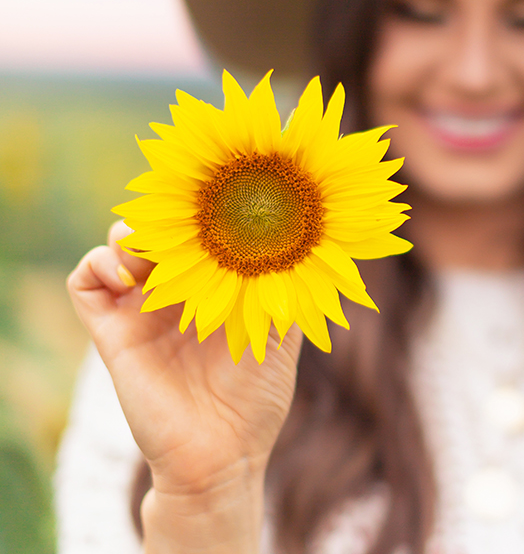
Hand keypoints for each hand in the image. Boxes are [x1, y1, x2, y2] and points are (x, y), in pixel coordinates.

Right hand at [67, 220, 302, 551]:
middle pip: (156, 230)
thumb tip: (304, 244)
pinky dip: (94, 263)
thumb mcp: (284, 334)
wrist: (224, 456)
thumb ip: (289, 291)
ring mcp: (142, 309)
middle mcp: (176, 292)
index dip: (203, 212)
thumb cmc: (258, 398)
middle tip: (183, 222)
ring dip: (128, 233)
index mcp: (215, 287)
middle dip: (164, 215)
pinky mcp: (112, 332)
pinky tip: (126, 276)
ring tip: (153, 252)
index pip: (199, 232)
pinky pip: (84, 282)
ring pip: (117, 245)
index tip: (219, 201)